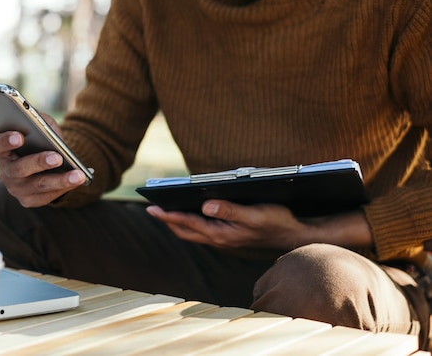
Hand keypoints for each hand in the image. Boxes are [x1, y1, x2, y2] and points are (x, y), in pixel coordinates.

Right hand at [0, 114, 87, 206]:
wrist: (42, 166)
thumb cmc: (39, 141)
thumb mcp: (39, 128)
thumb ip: (40, 122)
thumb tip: (47, 127)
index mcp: (2, 151)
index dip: (6, 141)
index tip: (20, 136)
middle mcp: (5, 172)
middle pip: (20, 169)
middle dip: (39, 162)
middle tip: (57, 157)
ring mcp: (15, 188)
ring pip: (38, 185)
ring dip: (60, 180)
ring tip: (78, 174)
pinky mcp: (28, 200)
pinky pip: (47, 196)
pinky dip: (64, 188)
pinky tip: (78, 180)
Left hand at [147, 200, 306, 249]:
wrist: (293, 236)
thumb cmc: (276, 222)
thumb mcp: (255, 213)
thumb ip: (230, 210)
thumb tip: (205, 205)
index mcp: (221, 233)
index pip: (188, 223)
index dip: (168, 215)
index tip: (152, 208)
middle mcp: (219, 239)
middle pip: (185, 230)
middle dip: (167, 219)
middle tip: (152, 208)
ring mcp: (223, 239)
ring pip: (193, 232)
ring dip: (178, 222)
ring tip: (165, 210)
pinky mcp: (228, 236)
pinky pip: (202, 231)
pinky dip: (191, 223)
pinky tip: (190, 213)